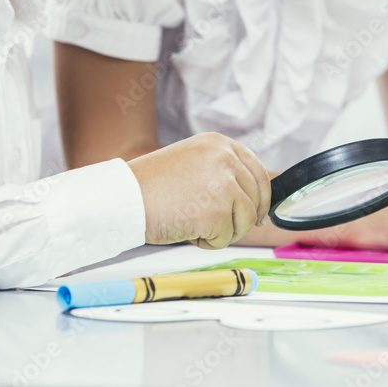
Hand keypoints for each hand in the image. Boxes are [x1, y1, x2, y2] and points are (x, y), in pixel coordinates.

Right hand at [127, 133, 271, 248]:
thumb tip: (253, 201)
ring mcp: (224, 184)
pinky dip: (207, 242)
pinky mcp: (218, 210)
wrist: (124, 198)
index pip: (258, 171)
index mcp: (220, 144)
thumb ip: (222, 173)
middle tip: (222, 227)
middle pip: (256, 198)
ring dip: (223, 231)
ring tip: (193, 222)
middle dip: (243, 219)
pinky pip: (226, 238)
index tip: (260, 213)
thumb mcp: (193, 164)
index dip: (262, 197)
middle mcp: (226, 159)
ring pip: (245, 221)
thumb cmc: (151, 187)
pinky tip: (185, 228)